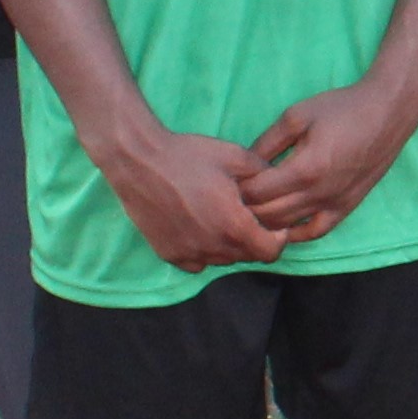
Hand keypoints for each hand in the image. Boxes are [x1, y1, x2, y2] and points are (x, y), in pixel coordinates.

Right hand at [98, 119, 289, 270]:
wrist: (139, 161)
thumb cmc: (189, 156)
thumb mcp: (236, 156)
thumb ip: (264, 174)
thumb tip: (279, 182)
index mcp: (233, 226)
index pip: (270, 252)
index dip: (277, 238)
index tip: (273, 223)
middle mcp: (212, 248)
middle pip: (247, 257)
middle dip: (254, 239)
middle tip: (246, 215)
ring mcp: (188, 254)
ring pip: (222, 260)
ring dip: (229, 245)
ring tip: (221, 218)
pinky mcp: (168, 254)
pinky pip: (197, 262)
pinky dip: (203, 251)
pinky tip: (199, 227)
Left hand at [236, 68, 417, 244]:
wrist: (388, 112)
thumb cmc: (342, 108)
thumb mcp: (297, 115)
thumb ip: (267, 141)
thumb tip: (244, 163)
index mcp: (304, 169)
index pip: (258, 193)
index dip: (239, 188)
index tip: (230, 179)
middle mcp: (318, 194)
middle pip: (268, 215)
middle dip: (246, 208)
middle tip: (235, 196)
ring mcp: (334, 204)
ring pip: (288, 228)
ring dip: (266, 222)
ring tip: (252, 210)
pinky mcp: (346, 208)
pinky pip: (315, 232)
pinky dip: (295, 234)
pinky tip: (282, 228)